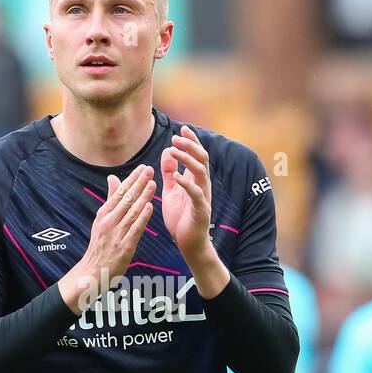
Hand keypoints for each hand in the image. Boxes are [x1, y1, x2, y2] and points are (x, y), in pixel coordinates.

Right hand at [57, 164, 155, 313]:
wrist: (93, 271)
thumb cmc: (100, 245)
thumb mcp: (102, 219)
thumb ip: (110, 199)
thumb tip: (112, 178)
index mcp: (104, 214)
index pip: (119, 192)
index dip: (132, 179)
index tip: (142, 167)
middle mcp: (109, 221)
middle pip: (126, 199)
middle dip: (138, 183)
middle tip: (149, 169)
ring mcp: (116, 234)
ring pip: (131, 212)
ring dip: (143, 197)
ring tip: (153, 183)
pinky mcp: (124, 246)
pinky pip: (134, 229)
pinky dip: (142, 217)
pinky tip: (150, 207)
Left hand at [160, 126, 212, 263]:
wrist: (188, 244)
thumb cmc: (180, 218)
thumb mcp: (171, 191)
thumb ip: (170, 173)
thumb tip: (168, 152)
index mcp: (195, 180)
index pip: (196, 155)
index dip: (191, 141)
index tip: (182, 128)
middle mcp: (202, 185)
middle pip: (202, 158)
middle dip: (190, 145)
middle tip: (176, 137)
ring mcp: (203, 196)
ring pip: (201, 171)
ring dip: (188, 159)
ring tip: (174, 150)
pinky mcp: (201, 210)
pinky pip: (196, 193)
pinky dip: (186, 183)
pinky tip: (175, 177)